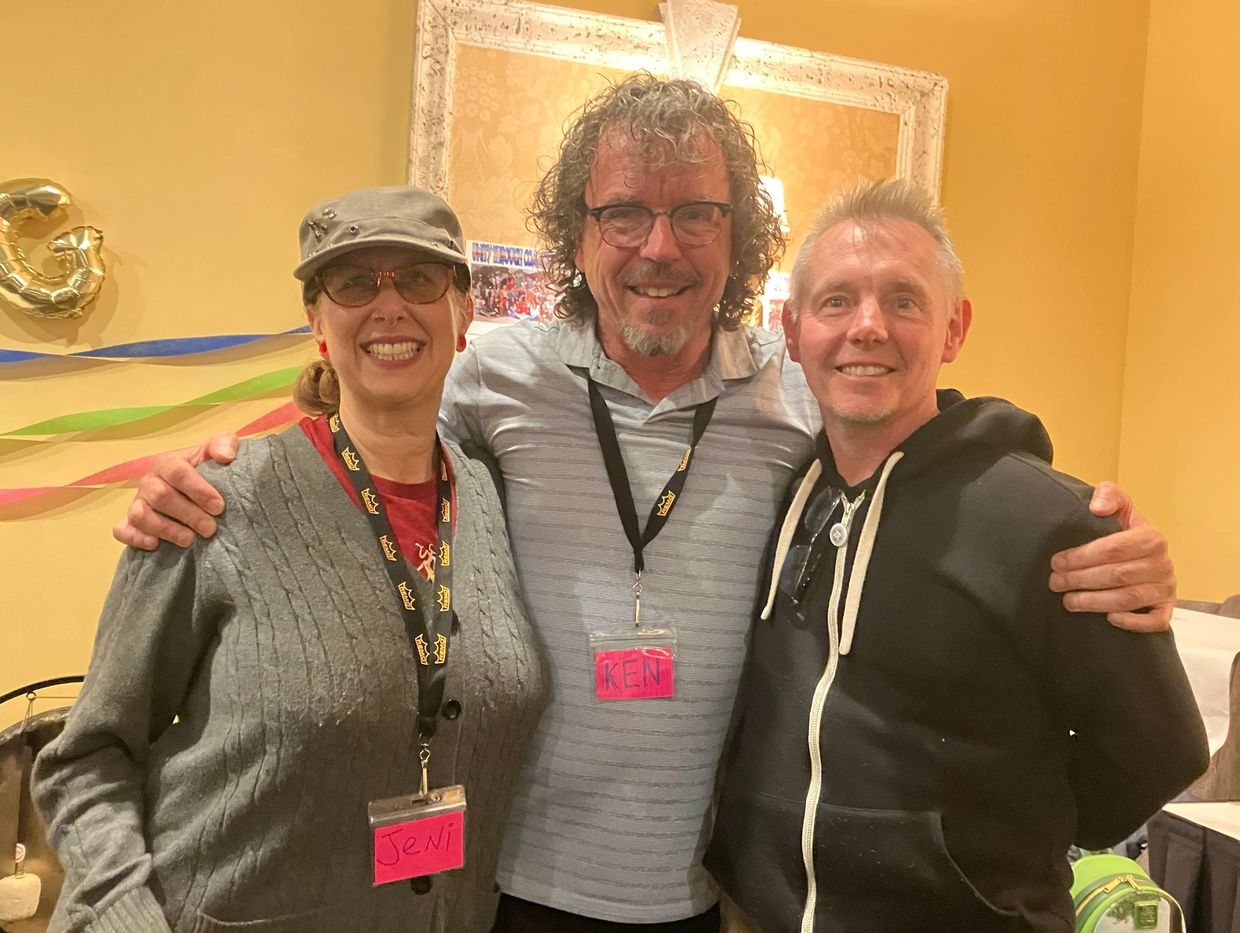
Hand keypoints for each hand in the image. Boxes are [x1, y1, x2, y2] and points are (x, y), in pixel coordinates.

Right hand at [112, 434, 237, 549]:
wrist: (195, 487)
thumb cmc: (207, 469)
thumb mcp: (218, 451)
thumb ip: (223, 444)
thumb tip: (225, 456)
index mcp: (168, 462)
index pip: (178, 473)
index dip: (198, 490)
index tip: (218, 507)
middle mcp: (149, 481)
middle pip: (160, 496)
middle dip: (188, 514)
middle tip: (210, 528)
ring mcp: (138, 502)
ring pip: (140, 515)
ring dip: (165, 529)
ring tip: (189, 539)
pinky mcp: (131, 522)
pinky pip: (122, 530)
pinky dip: (135, 538)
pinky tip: (155, 545)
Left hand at [1048, 482, 1175, 632]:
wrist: (1142, 551)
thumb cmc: (1123, 529)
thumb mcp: (1117, 504)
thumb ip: (1108, 495)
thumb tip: (1097, 508)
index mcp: (1151, 537)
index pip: (1113, 548)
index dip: (1081, 556)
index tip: (1056, 562)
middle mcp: (1162, 563)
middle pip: (1118, 575)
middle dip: (1080, 580)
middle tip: (1055, 583)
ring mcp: (1166, 588)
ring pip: (1129, 598)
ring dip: (1095, 602)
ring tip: (1068, 601)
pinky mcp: (1166, 608)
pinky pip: (1156, 620)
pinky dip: (1133, 622)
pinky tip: (1109, 619)